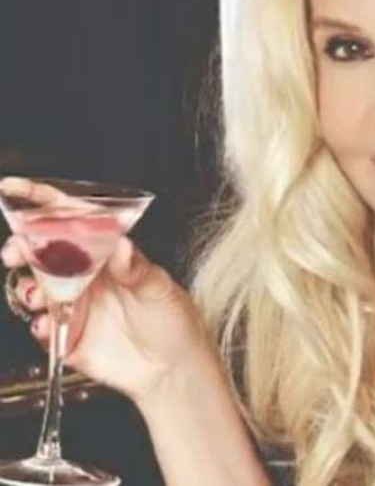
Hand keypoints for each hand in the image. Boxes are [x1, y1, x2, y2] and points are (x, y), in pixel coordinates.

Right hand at [1, 179, 214, 405]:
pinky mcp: (68, 335)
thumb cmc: (174, 320)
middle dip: (22, 246)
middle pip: (43, 251)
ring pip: (35, 286)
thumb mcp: (160, 288)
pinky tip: (51, 325)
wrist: (173, 369)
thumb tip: (121, 246)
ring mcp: (75, 304)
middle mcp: (87, 274)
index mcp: (109, 252)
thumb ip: (136, 268)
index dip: (42, 202)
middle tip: (16, 251)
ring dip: (28, 287)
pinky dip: (39, 324)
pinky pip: (41, 325)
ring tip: (39, 295)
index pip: (73, 219)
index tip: (14, 189)